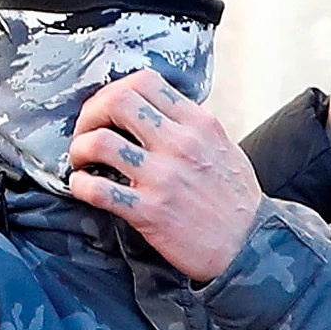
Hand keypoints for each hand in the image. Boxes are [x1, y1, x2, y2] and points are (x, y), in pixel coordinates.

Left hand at [65, 70, 263, 280]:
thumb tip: (158, 111)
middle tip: (87, 132)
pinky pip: (97, 189)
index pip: (145, 81)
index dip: (115, 90)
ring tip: (82, 161)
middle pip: (116, 102)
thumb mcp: (226, 149)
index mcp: (200, 125)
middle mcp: (181, 145)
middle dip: (90, 114)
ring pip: (99, 142)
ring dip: (79, 148)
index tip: (109, 110)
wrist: (251, 248)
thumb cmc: (237, 202)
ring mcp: (164, 178)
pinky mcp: (149, 211)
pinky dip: (80, 185)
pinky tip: (84, 187)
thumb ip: (193, 127)